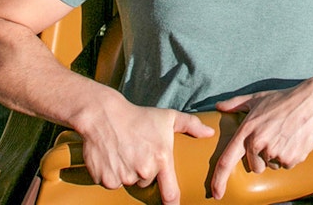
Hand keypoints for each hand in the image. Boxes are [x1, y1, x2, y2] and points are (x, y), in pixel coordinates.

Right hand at [78, 101, 213, 197]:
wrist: (103, 116)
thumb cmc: (138, 116)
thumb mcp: (167, 117)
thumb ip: (191, 125)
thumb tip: (210, 133)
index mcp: (161, 159)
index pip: (171, 193)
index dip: (173, 204)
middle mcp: (143, 171)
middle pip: (146, 182)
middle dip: (144, 172)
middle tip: (139, 152)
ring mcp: (124, 176)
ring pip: (129, 182)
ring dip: (128, 172)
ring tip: (125, 151)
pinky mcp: (106, 180)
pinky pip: (112, 183)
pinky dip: (111, 174)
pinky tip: (112, 156)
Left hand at [211, 80, 312, 198]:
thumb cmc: (284, 99)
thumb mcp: (257, 98)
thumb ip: (235, 104)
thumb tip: (219, 106)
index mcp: (247, 130)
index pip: (227, 160)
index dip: (219, 180)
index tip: (216, 194)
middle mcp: (259, 143)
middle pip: (255, 166)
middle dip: (262, 157)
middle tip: (273, 137)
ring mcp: (275, 151)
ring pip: (272, 166)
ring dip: (277, 156)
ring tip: (285, 135)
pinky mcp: (291, 157)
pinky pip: (286, 165)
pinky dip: (290, 156)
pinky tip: (295, 139)